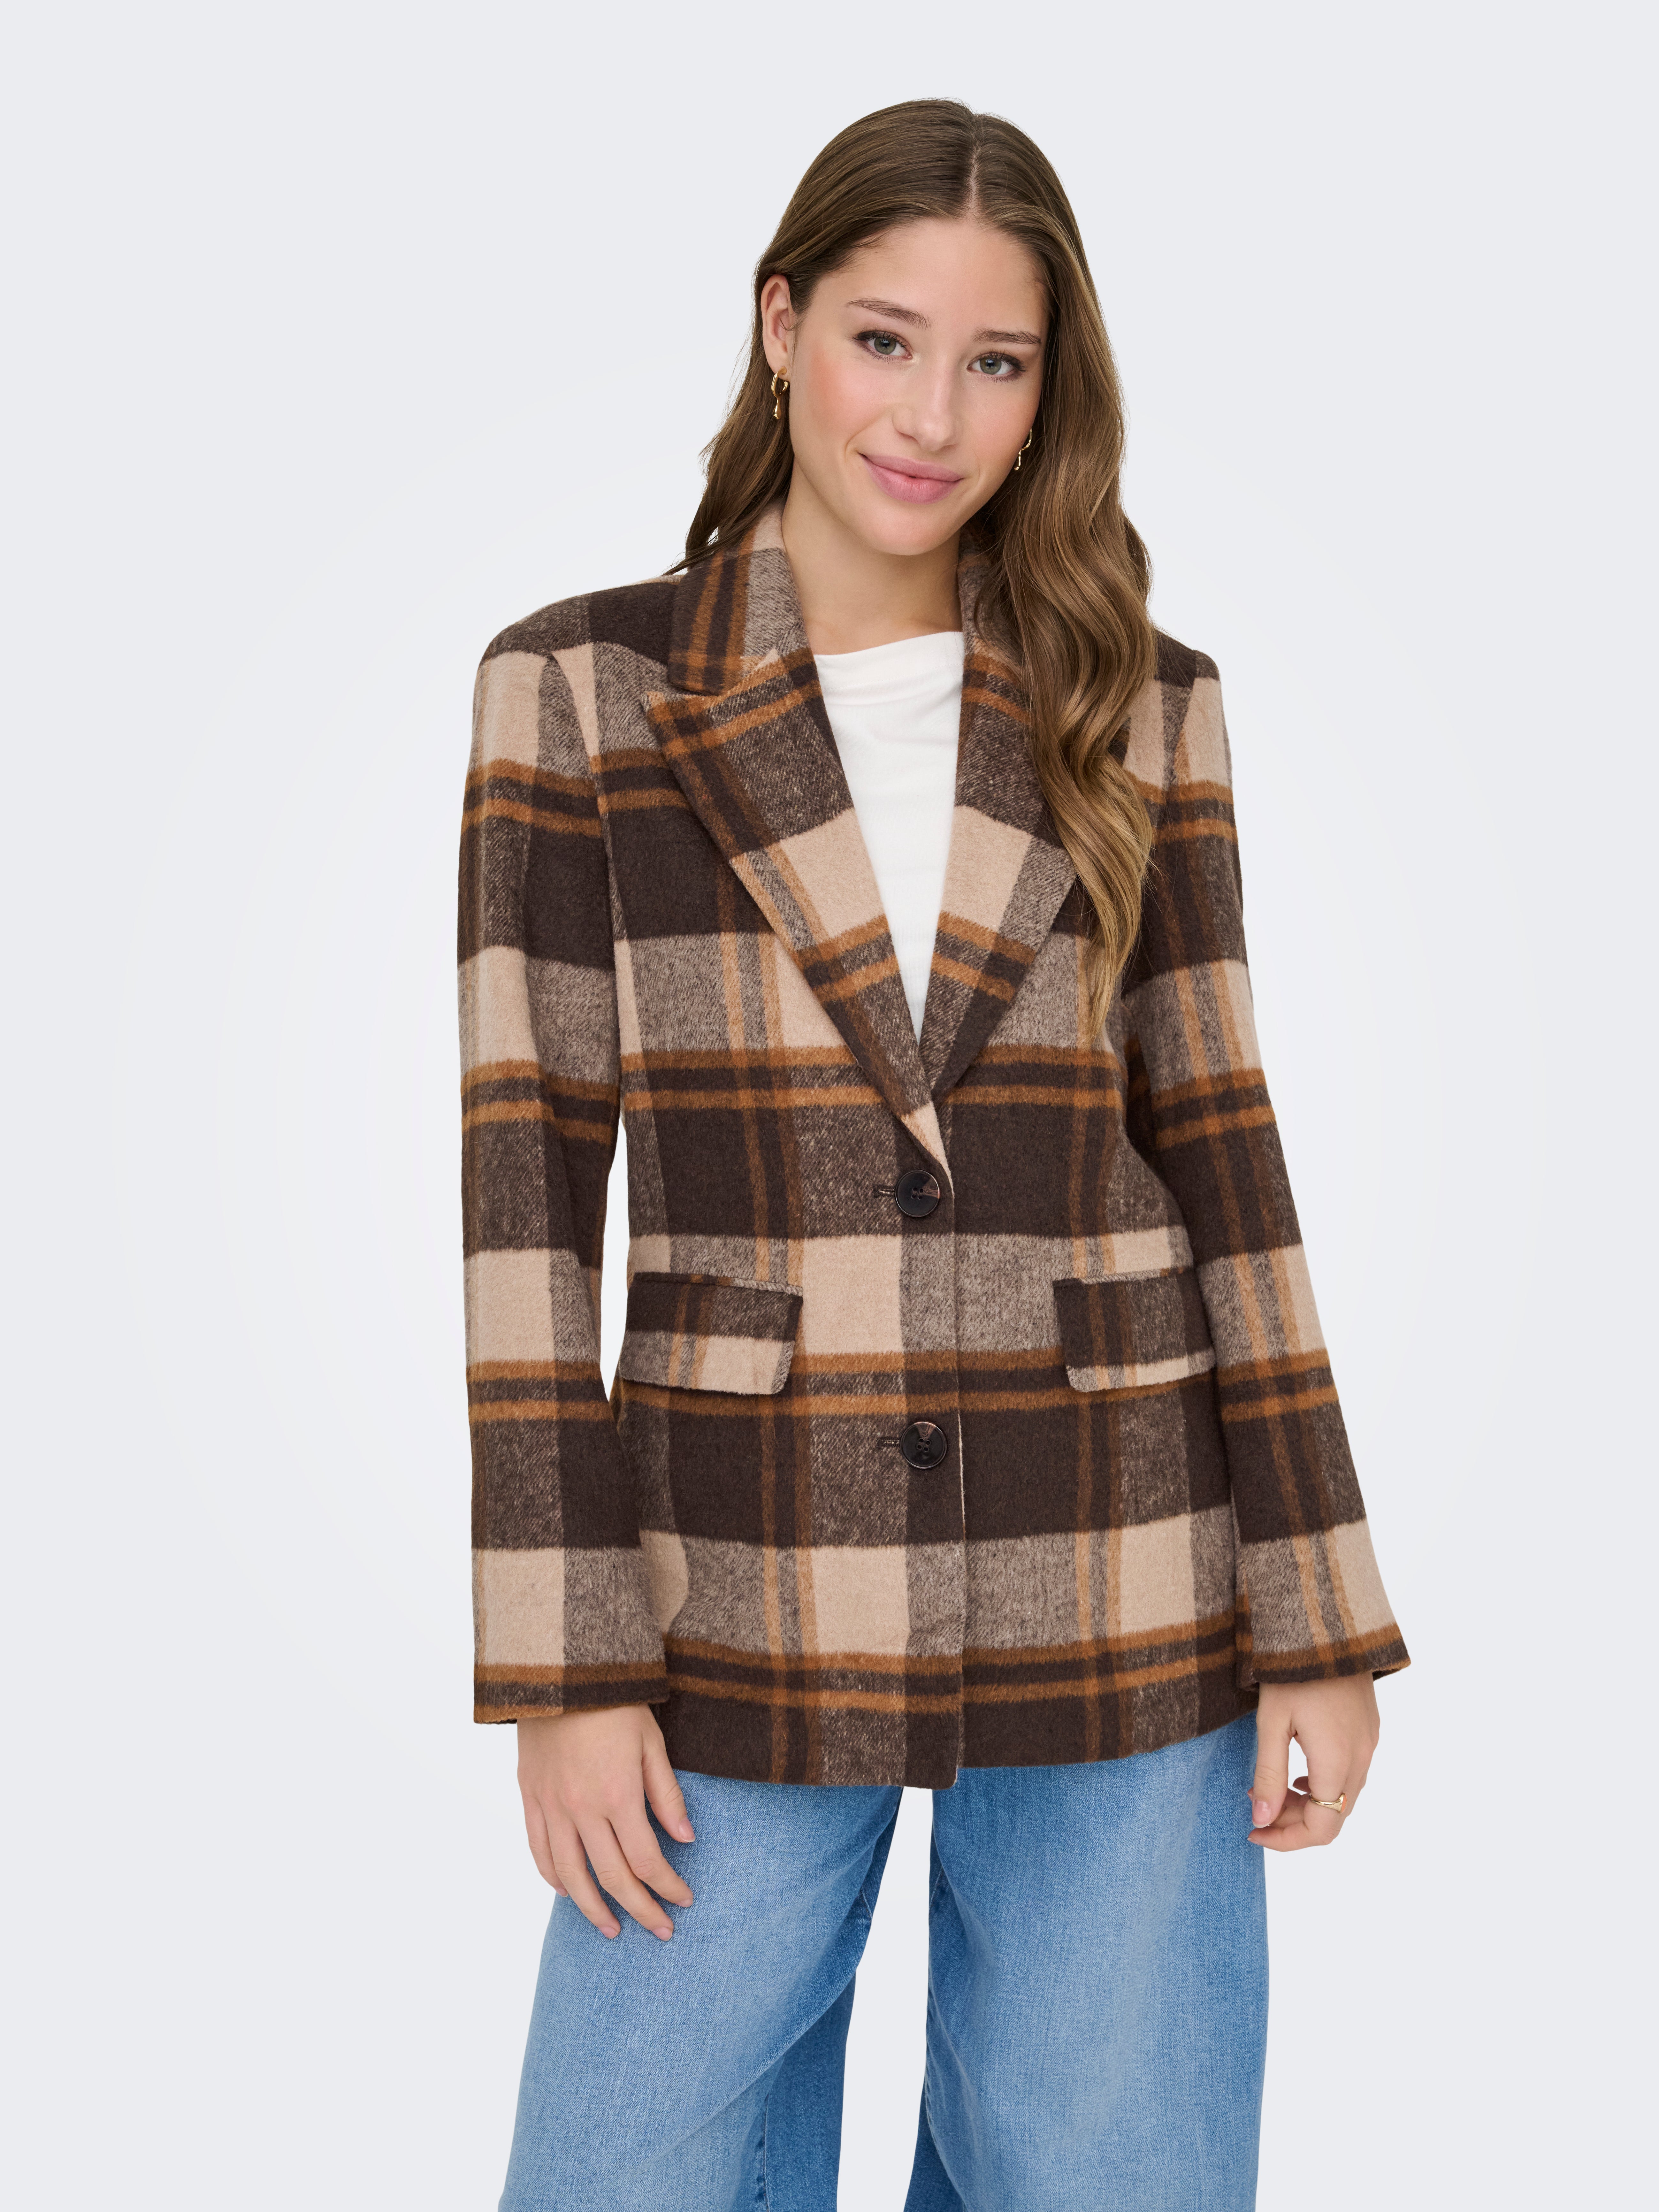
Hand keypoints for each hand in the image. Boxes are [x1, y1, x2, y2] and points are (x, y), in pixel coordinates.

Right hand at [516, 1705, 695, 1938]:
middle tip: (660, 1930)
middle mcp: (582, 1809)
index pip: (647, 1860)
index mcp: (618, 1794)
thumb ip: (667, 1795)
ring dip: (593, 1909)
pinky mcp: (530, 1798)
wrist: (560, 1672)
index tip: (684, 1901)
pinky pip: (539, 1851)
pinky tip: (569, 1893)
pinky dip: (554, 1879)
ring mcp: (551, 1806)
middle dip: (640, 1910)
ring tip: (613, 1929)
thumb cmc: (614, 1703)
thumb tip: (686, 1840)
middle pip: (612, 1877)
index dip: (668, 1888)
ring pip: (570, 1876)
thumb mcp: (652, 1742)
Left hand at [1248, 1674, 1379, 1851]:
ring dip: (1308, 1804)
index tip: (1253, 1832)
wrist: (1324, 1626)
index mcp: (1337, 1763)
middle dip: (1294, 1823)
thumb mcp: (1271, 1724)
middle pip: (1334, 1818)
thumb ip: (1269, 1775)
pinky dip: (1324, 1785)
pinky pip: (1351, 1775)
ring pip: (1343, 1798)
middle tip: (1256, 1807)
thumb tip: (1263, 1822)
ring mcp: (1369, 1744)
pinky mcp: (1368, 1730)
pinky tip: (1299, 1773)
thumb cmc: (1292, 1671)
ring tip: (1271, 1789)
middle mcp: (1361, 1759)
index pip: (1322, 1829)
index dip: (1287, 1840)